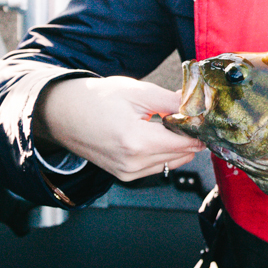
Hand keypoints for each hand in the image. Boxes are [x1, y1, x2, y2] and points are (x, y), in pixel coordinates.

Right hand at [35, 75, 204, 181]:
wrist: (61, 113)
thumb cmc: (94, 99)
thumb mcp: (138, 91)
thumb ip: (173, 102)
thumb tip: (199, 106)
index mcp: (137, 142)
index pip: (187, 143)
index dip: (200, 129)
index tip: (205, 116)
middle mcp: (133, 163)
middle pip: (183, 155)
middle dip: (190, 135)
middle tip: (187, 114)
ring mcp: (128, 172)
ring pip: (173, 162)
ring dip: (178, 145)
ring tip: (168, 122)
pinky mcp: (124, 175)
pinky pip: (157, 166)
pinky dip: (164, 151)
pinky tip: (155, 134)